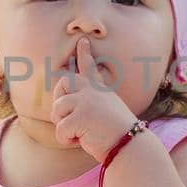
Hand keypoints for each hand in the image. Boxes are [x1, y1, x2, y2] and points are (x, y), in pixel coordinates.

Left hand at [51, 36, 138, 161]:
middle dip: (59, 99)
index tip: (81, 41)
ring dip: (63, 125)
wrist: (129, 145)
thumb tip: (65, 105)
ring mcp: (86, 101)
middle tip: (68, 116)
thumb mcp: (107, 111)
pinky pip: (60, 128)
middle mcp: (92, 91)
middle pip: (62, 82)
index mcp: (100, 90)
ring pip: (57, 109)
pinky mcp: (80, 116)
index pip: (90, 68)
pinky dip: (66, 139)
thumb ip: (90, 103)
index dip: (84, 54)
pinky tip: (80, 140)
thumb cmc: (117, 134)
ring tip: (80, 132)